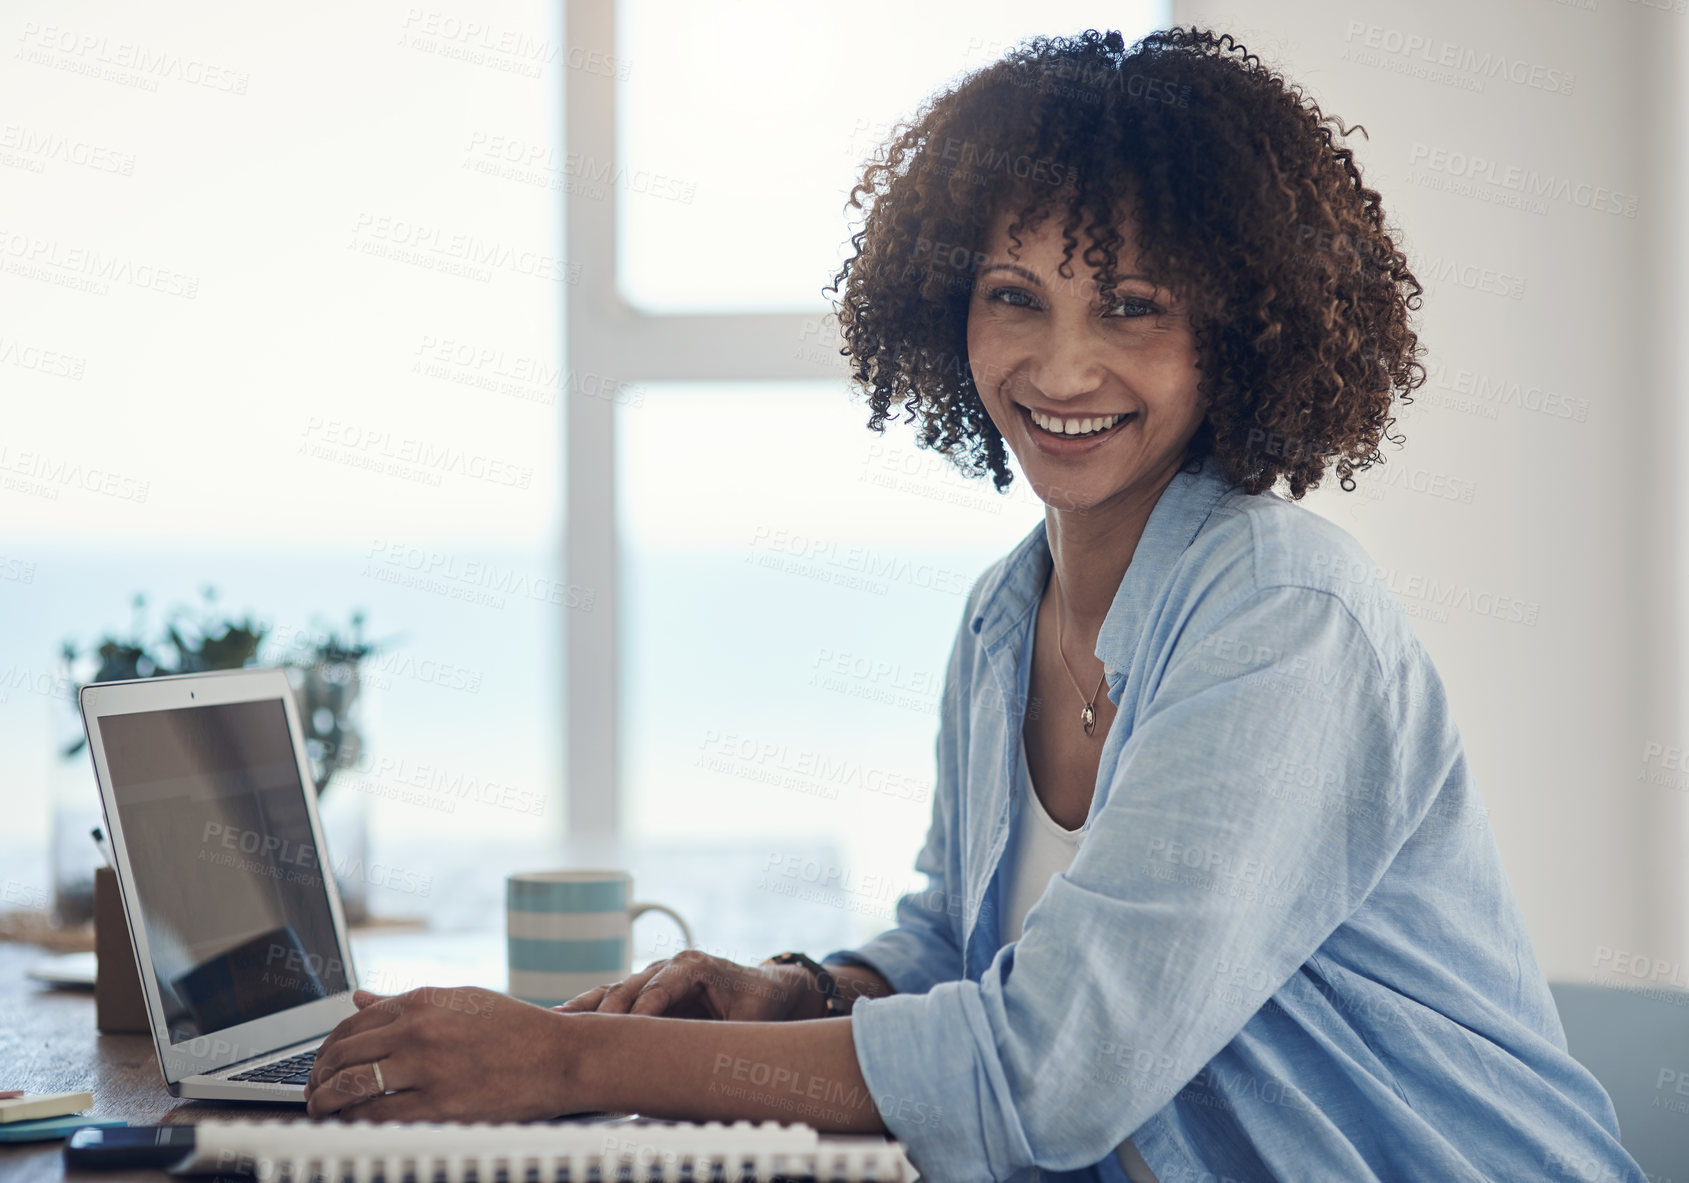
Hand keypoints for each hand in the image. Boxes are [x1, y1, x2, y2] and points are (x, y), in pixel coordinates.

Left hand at [305, 987, 575, 1120]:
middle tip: (313, 1089)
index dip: (330, 1045)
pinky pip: (378, 1116)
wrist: (561, 1057)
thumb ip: (406, 1002)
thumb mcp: (462, 1001)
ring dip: (325, 1101)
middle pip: (344, 1052)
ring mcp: (428, 1068)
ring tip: (320, 1109)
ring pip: (351, 1085)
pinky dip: (355, 1122)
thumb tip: (360, 997)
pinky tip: (351, 1125)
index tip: (324, 1061)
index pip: (354, 1021)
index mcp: (425, 1000)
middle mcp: (420, 1030)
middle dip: (318, 1075)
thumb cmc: (517, 1029)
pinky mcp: (438, 1105)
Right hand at [554, 950, 815, 1020]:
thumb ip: (723, 1042)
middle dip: (603, 1017)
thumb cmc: (759, 1007)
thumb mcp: (748, 1025)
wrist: (768, 989)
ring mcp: (653, 975)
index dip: (636, 1016)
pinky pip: (611, 999)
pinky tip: (559, 1021)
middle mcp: (667, 966)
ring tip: (552, 1028)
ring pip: (611, 992)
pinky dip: (587, 1011)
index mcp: (693, 966)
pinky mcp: (644, 991)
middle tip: (576, 1043)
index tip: (618, 1041)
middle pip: (626, 989)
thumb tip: (702, 1073)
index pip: (656, 991)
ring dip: (583, 1011)